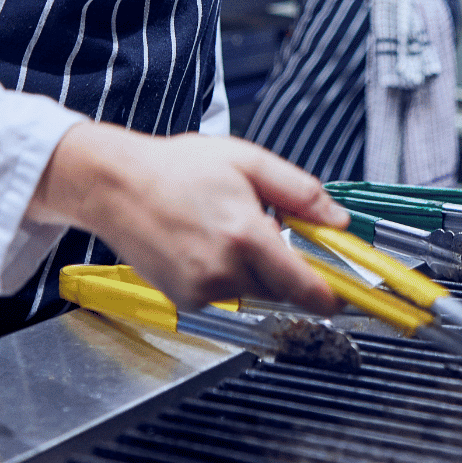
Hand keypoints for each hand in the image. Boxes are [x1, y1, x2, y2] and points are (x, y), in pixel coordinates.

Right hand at [29, 121, 348, 312]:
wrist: (116, 186)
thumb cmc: (176, 168)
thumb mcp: (248, 162)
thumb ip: (300, 193)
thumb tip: (337, 220)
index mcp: (244, 234)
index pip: (303, 285)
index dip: (330, 295)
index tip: (345, 298)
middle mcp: (223, 270)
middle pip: (281, 286)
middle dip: (284, 263)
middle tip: (261, 226)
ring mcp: (201, 290)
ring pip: (253, 290)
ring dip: (253, 268)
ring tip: (224, 228)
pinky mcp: (185, 300)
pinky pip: (225, 294)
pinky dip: (226, 274)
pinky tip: (204, 244)